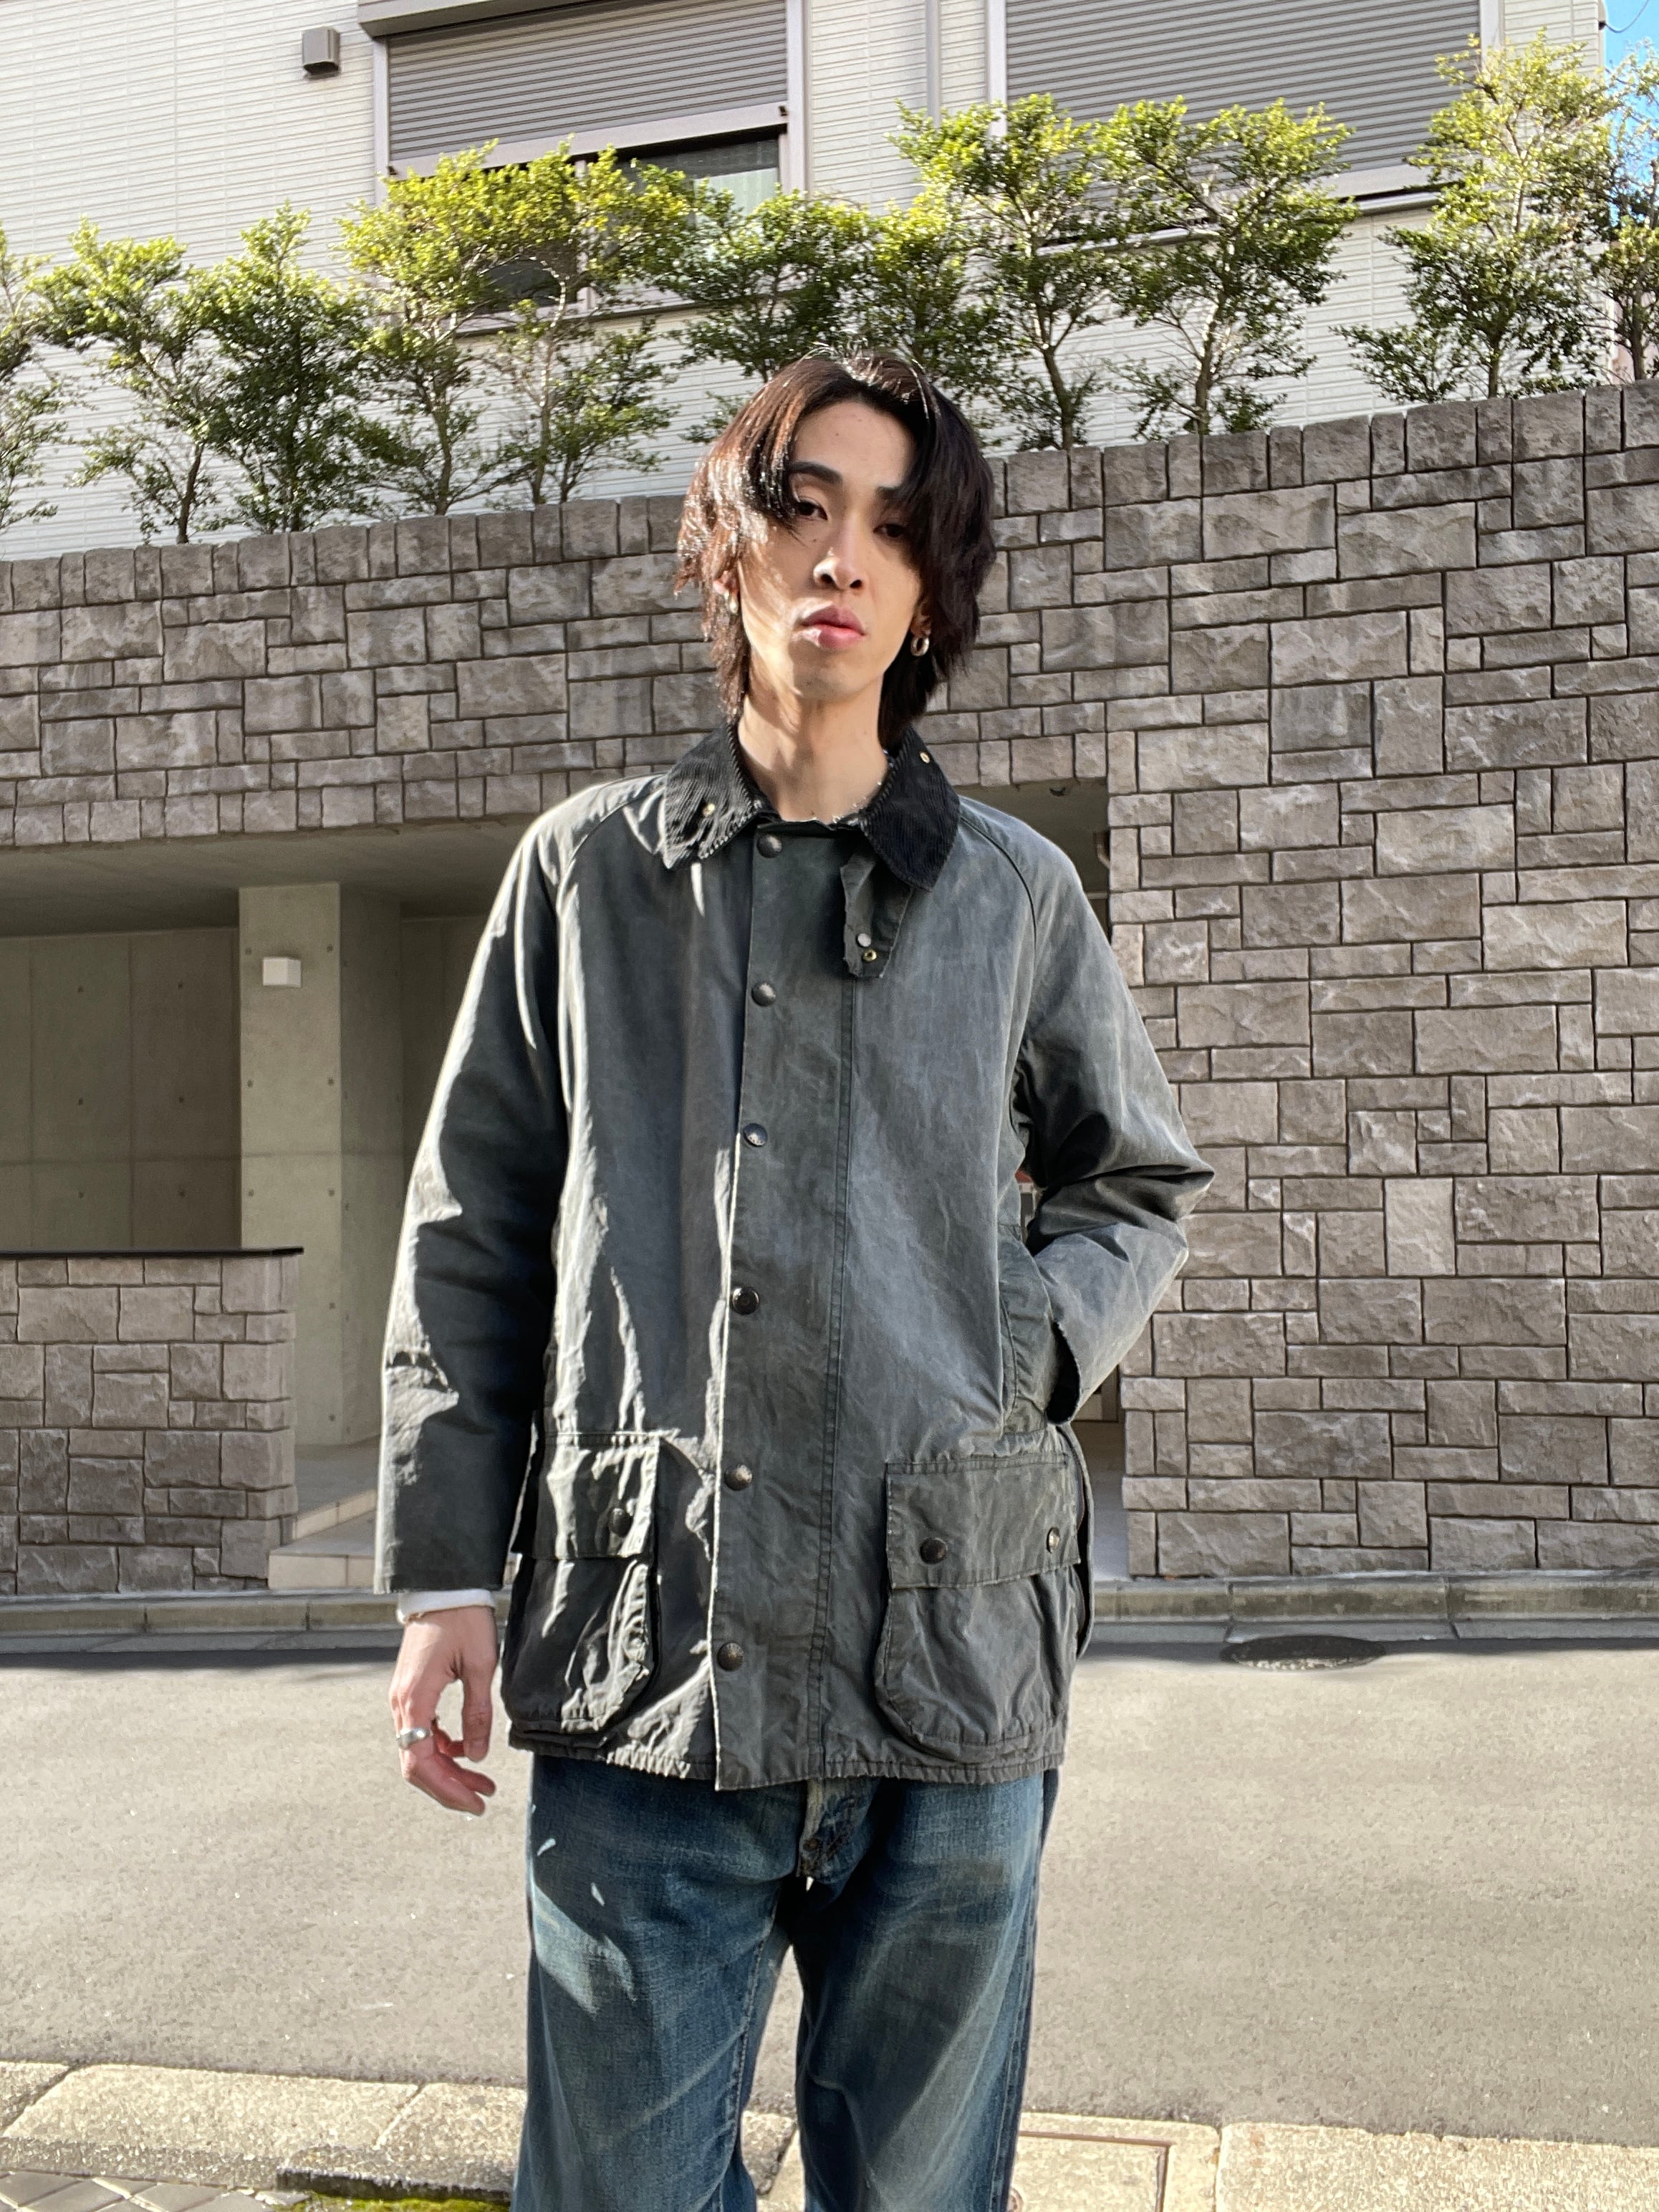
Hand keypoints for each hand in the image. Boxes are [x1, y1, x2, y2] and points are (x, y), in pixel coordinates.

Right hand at [389, 1604, 500, 1815]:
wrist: (445, 1587)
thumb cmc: (464, 1620)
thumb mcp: (480, 1666)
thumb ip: (477, 1713)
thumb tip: (477, 1757)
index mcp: (414, 1699)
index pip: (420, 1763)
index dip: (446, 1789)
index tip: (475, 1803)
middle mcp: (401, 1703)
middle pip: (417, 1764)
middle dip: (449, 1786)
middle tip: (483, 1799)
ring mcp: (404, 1698)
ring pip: (420, 1750)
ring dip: (449, 1770)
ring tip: (483, 1782)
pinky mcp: (412, 1692)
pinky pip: (422, 1732)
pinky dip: (443, 1748)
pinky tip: (467, 1750)